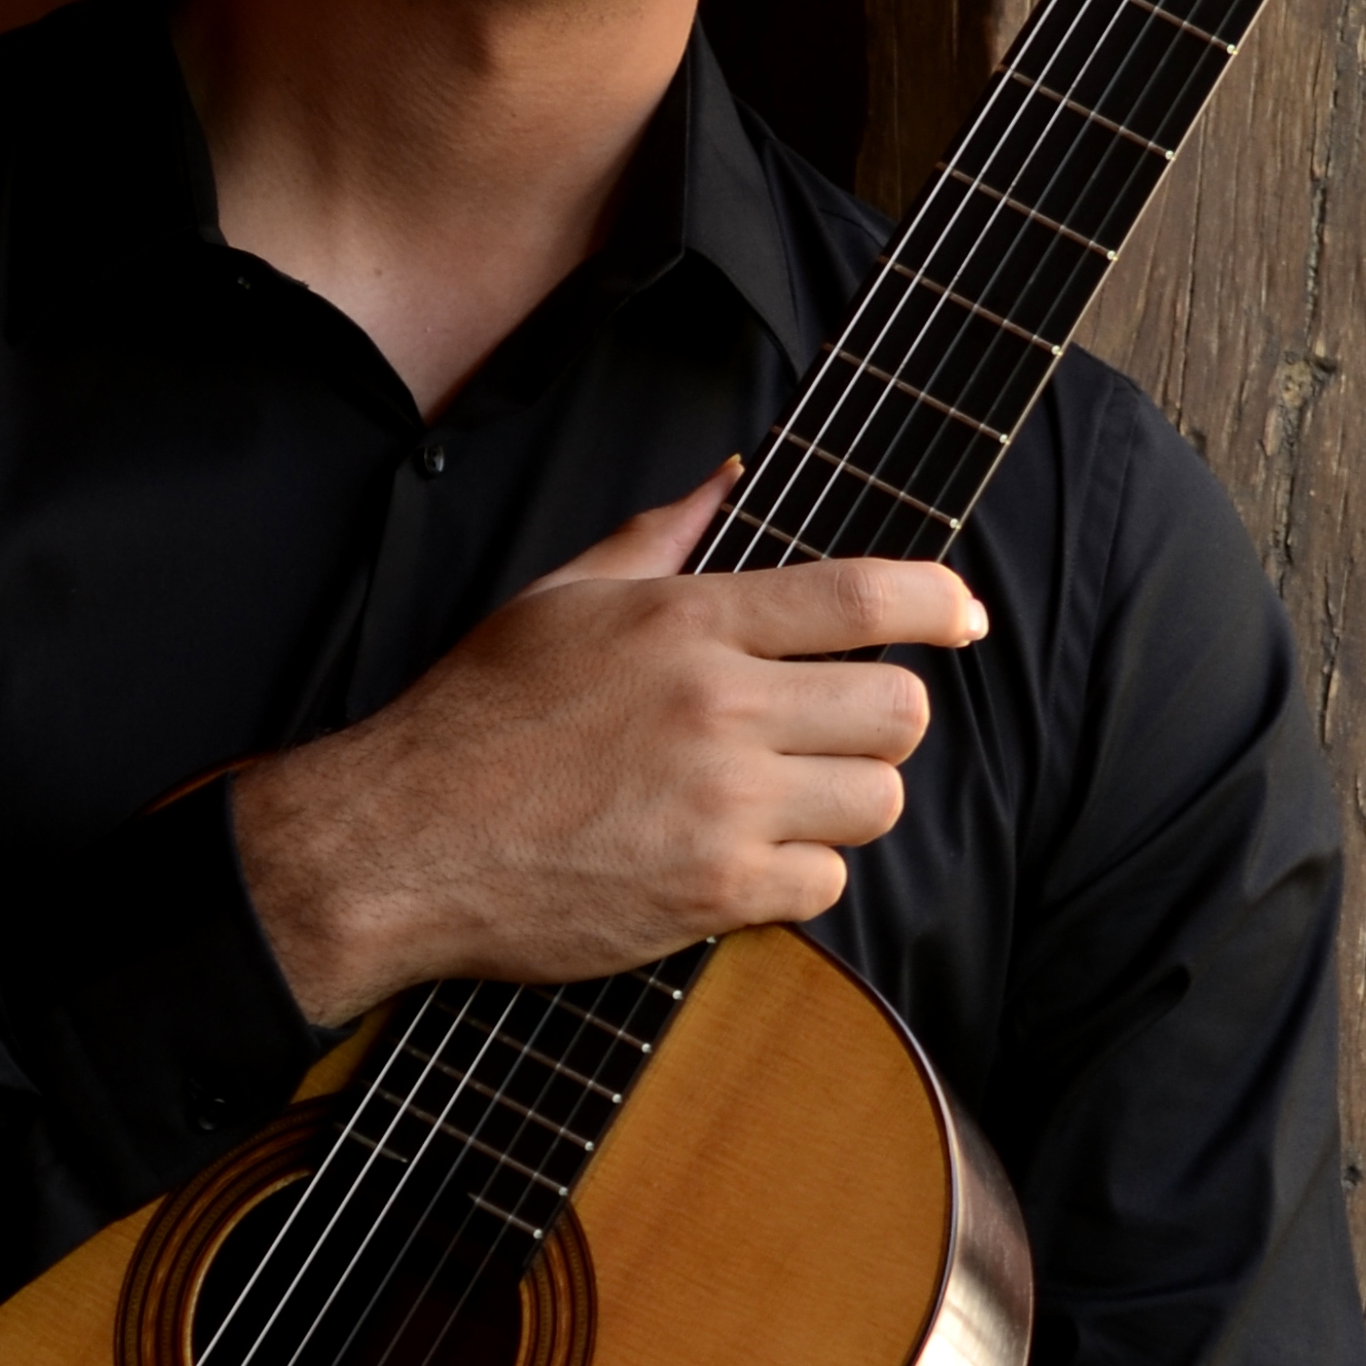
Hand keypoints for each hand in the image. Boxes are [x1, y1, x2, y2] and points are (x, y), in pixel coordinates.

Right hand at [230, 461, 986, 1026]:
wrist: (401, 842)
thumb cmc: (477, 716)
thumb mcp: (559, 596)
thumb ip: (662, 533)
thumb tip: (734, 474)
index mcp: (688, 621)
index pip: (861, 597)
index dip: (938, 603)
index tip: (965, 616)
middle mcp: (718, 707)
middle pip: (898, 709)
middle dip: (884, 719)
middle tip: (838, 730)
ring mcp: (722, 804)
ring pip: (878, 799)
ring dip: (847, 802)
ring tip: (785, 800)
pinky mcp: (712, 892)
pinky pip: (825, 885)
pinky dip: (797, 878)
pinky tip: (742, 861)